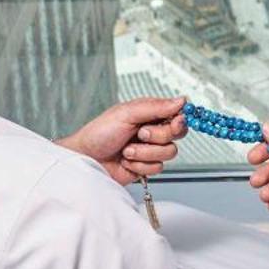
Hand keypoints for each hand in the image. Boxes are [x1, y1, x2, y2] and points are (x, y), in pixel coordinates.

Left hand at [59, 96, 185, 185]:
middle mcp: (153, 130)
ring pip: (169, 152)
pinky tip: (126, 161)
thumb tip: (182, 100)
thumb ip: (156, 107)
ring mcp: (150, 149)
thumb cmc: (99, 133)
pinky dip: (139, 166)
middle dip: (157, 136)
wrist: (86, 159)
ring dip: (145, 152)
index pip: (178, 113)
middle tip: (140, 133)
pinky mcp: (146, 167)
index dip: (180, 119)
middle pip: (177, 134)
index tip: (175, 121)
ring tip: (127, 149)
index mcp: (150, 113)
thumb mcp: (127, 113)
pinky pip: (157, 168)